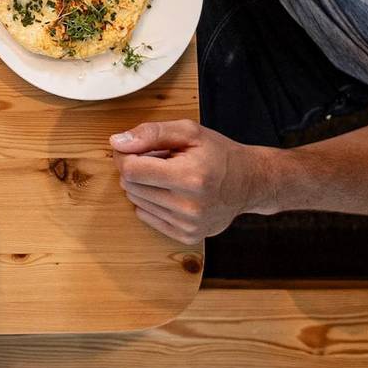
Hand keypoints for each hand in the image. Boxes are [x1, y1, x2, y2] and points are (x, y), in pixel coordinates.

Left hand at [110, 120, 274, 243]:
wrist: (251, 182)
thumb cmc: (219, 154)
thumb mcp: (189, 131)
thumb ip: (151, 133)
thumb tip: (117, 143)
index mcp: (190, 177)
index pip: (131, 170)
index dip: (124, 156)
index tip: (132, 148)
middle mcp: (190, 205)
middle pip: (131, 187)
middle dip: (135, 169)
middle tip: (157, 160)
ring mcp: (189, 225)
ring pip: (137, 202)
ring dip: (144, 185)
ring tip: (167, 175)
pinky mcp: (188, 236)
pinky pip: (147, 217)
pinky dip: (151, 202)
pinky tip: (170, 192)